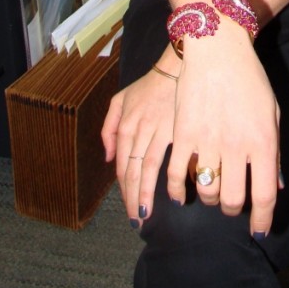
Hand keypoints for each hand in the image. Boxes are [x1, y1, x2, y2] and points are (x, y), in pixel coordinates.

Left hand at [102, 59, 177, 224]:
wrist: (179, 65)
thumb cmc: (152, 85)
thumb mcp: (121, 99)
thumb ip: (109, 128)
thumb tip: (108, 159)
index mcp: (125, 123)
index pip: (122, 165)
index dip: (124, 190)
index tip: (129, 208)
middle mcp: (138, 128)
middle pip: (132, 171)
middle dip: (132, 200)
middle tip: (136, 221)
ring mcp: (158, 129)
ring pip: (147, 169)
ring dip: (145, 196)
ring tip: (145, 216)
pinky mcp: (177, 128)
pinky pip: (170, 159)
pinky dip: (170, 180)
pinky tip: (173, 195)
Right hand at [167, 18, 281, 236]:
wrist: (218, 49)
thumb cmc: (250, 78)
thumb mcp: (272, 112)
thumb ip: (275, 151)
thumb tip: (276, 185)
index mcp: (263, 141)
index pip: (265, 195)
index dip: (262, 219)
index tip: (259, 229)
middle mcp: (236, 145)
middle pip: (234, 200)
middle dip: (234, 209)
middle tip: (233, 203)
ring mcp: (207, 140)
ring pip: (207, 190)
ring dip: (210, 198)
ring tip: (212, 189)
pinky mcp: (183, 133)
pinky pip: (176, 174)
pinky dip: (178, 191)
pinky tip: (181, 193)